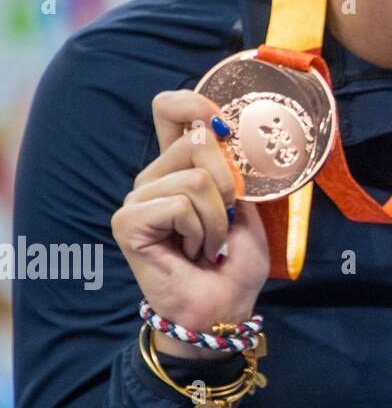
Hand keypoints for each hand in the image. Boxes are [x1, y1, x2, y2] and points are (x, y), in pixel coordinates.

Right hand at [111, 90, 269, 357]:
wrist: (225, 305)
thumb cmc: (236, 258)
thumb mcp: (247, 202)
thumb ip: (235, 165)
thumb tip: (227, 131)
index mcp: (179, 165)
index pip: (169, 108)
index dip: (194, 102)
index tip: (221, 124)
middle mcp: (154, 176)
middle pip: (197, 141)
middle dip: (230, 184)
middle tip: (226, 220)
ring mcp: (137, 199)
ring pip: (196, 179)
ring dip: (219, 218)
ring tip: (210, 243)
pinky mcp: (128, 222)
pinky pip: (180, 205)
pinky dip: (202, 231)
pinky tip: (193, 252)